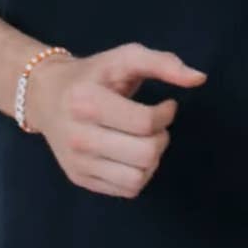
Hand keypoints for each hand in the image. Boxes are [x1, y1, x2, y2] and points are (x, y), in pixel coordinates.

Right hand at [25, 42, 206, 197]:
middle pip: (145, 154)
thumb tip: (200, 78)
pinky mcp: (79, 178)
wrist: (46, 95)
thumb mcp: (124, 57)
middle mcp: (79, 136)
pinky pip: (126, 190)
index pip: (144, 122)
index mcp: (88, 101)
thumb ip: (163, 63)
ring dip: (152, 159)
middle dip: (161, 138)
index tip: (166, 105)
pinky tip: (132, 153)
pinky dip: (139, 174)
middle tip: (156, 125)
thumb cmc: (93, 74)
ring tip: (144, 140)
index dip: (166, 114)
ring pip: (138, 178)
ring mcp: (78, 162)